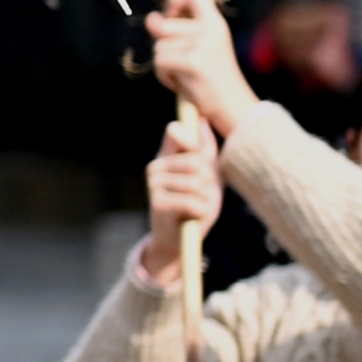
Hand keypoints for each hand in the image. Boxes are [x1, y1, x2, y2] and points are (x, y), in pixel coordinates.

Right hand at [142, 115, 223, 279]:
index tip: (197, 150)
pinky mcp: (157, 203)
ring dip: (205, 199)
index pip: (176, 132)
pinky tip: (192, 216)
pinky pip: (192, 201)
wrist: (180, 240)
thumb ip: (205, 149)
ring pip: (196, 183)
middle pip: (196, 162)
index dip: (191, 137)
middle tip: (200, 194)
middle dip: (207, 180)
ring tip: (196, 207)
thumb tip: (201, 121)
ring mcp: (153, 184)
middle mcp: (155, 166)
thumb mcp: (206, 175)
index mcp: (166, 156)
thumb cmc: (196, 204)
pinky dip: (200, 211)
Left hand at [143, 0, 258, 138]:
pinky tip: (180, 83)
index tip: (171, 15)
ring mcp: (203, 44)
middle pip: (164, 24)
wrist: (233, 106)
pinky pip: (160, 62)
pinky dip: (164, 76)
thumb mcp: (197, 48)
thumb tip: (151, 18)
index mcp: (215, 23)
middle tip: (180, 62)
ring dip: (164, 64)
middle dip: (162, 45)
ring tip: (184, 75)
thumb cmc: (211, 79)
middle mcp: (211, 29)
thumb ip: (175, 31)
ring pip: (159, 46)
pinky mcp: (194, 61)